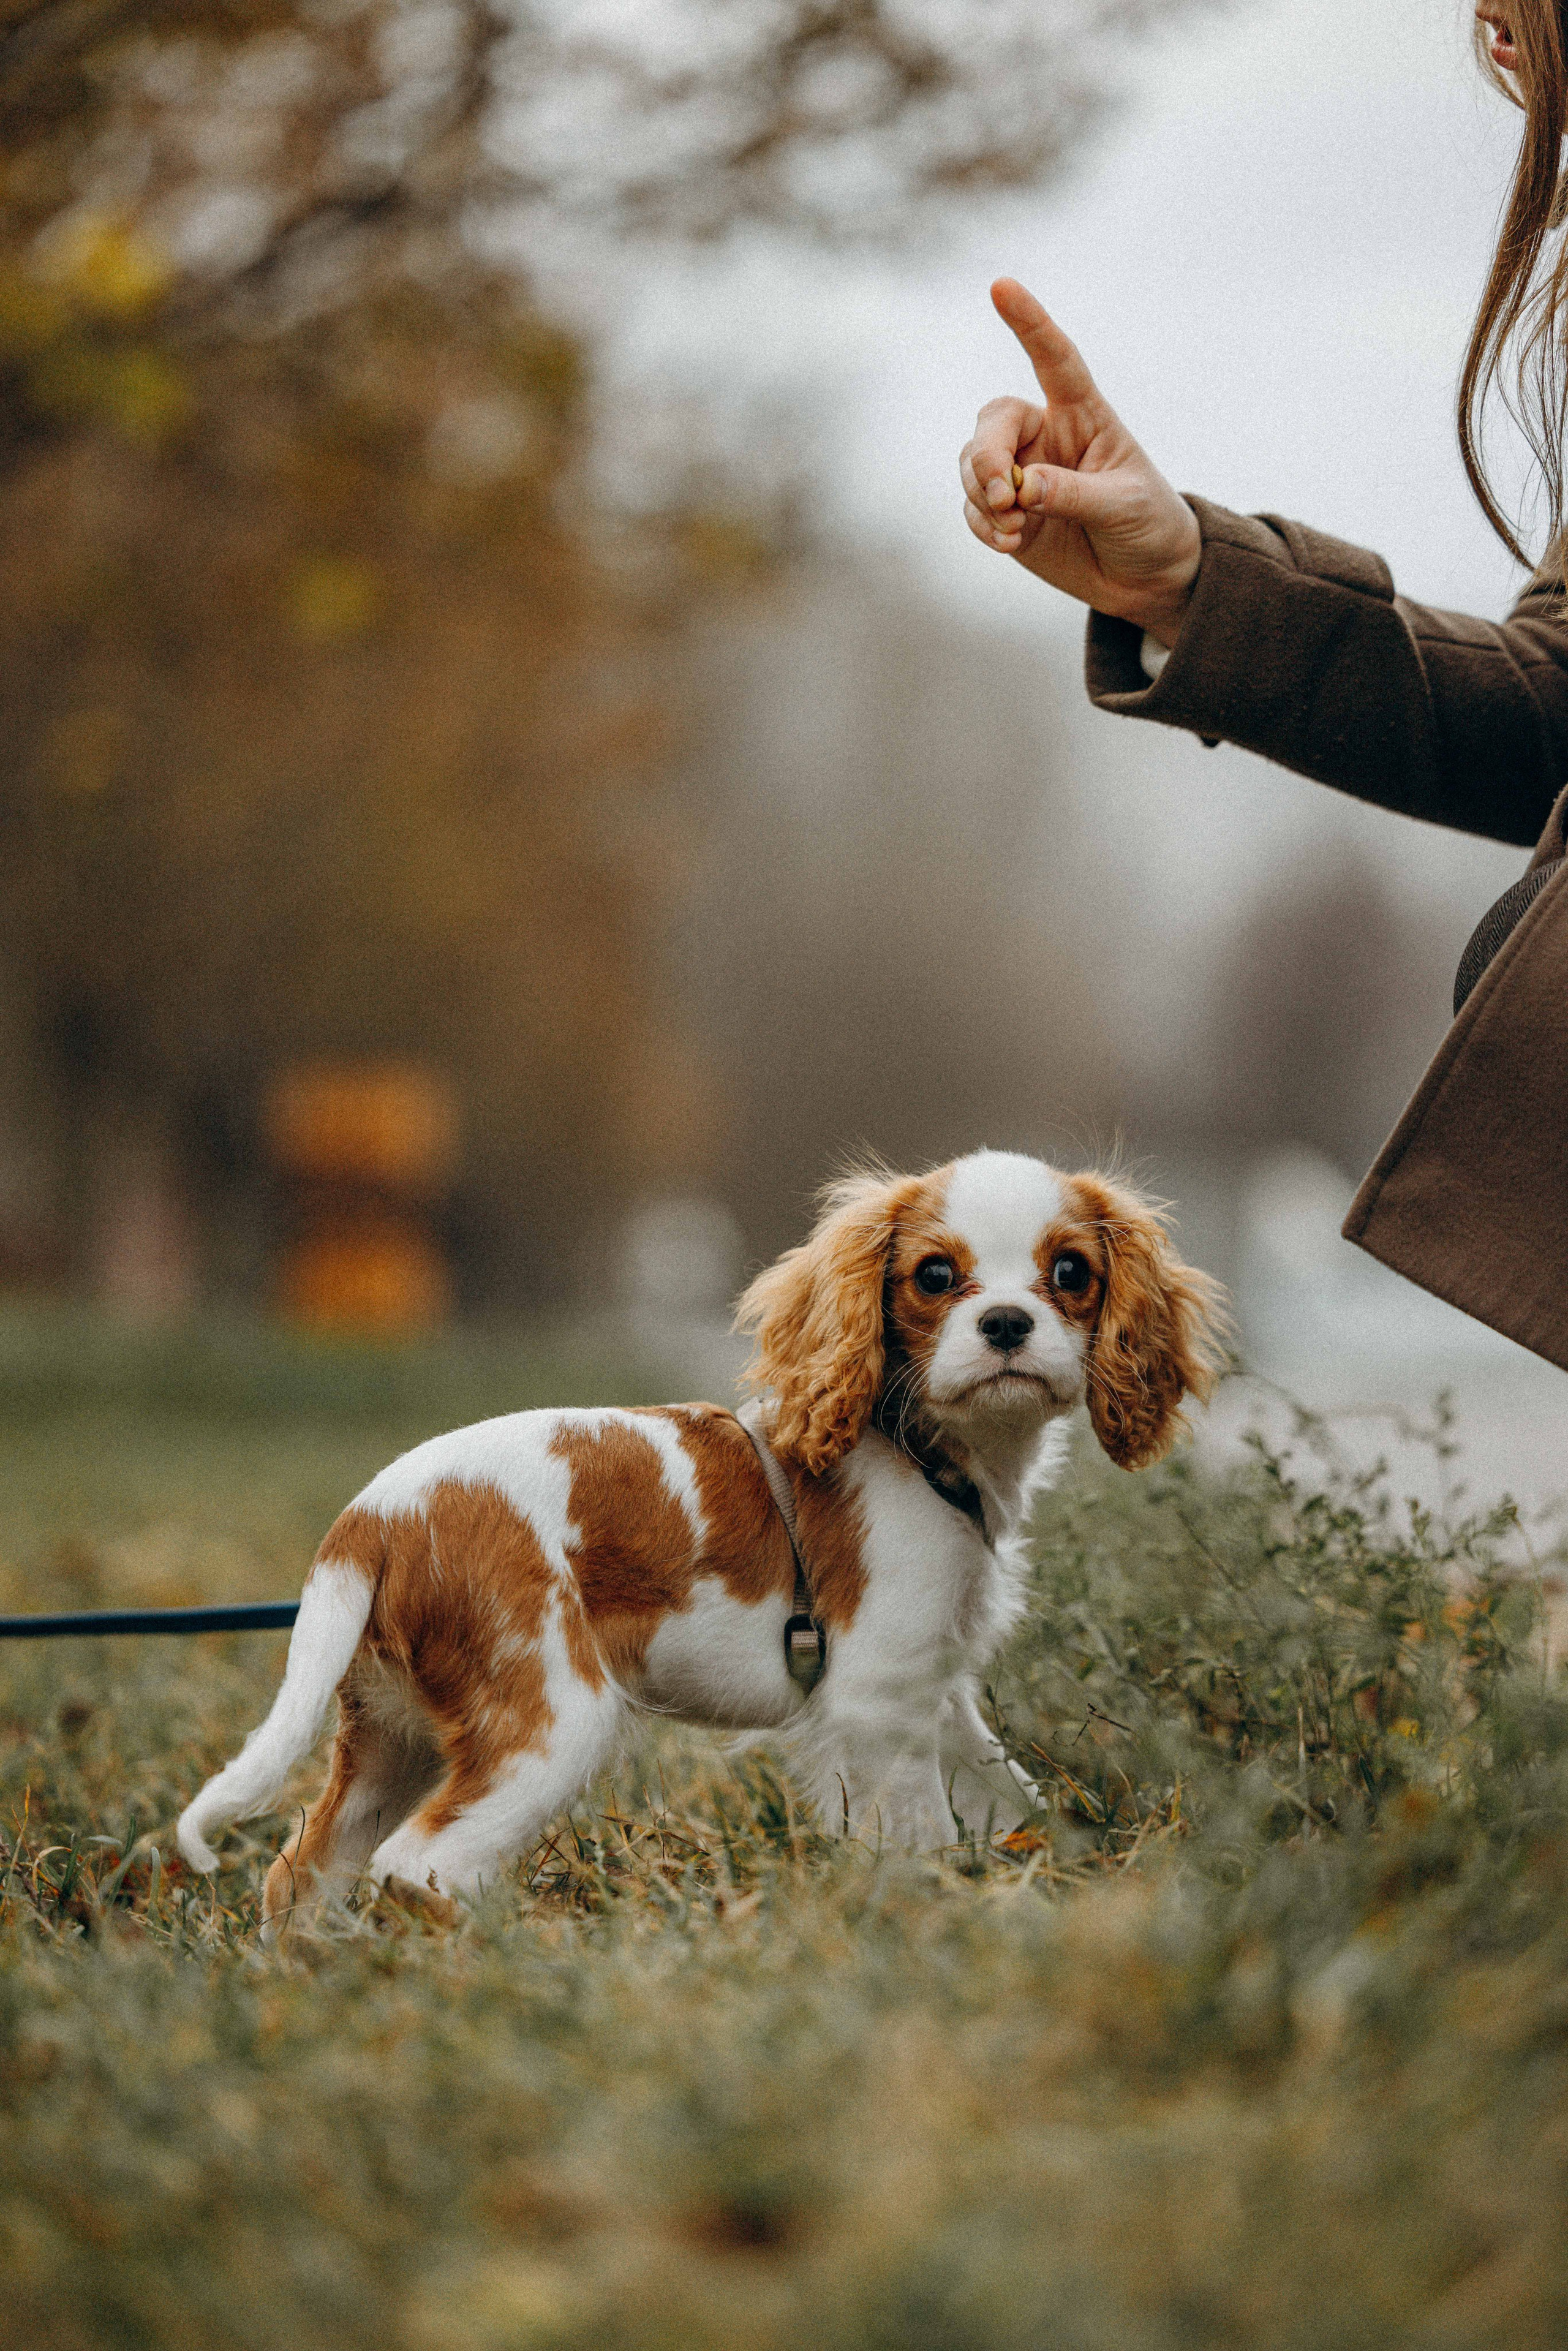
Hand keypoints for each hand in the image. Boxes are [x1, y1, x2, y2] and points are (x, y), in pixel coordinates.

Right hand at [959, 278, 1201, 645]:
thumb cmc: (1148, 525)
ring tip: (1014, 528)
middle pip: (993, 422)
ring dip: (981, 495)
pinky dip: (982, 526)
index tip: (1001, 287)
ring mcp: (1023, 475)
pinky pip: (973, 509)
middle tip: (1004, 496)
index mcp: (1083, 416)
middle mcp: (1046, 437)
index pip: (1054, 360)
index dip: (1029, 323)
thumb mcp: (1123, 506)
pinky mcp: (1007, 515)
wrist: (1146, 578)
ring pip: (972, 466)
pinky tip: (1010, 543)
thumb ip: (1074, 494)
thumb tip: (1024, 488)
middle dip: (986, 457)